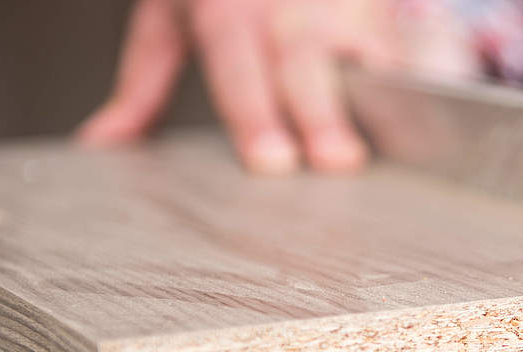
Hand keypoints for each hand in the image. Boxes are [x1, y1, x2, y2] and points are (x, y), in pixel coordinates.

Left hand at [77, 0, 480, 173]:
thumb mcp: (172, 17)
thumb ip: (145, 82)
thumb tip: (104, 145)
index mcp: (227, 7)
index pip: (239, 62)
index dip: (256, 114)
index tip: (273, 163)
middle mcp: (286, 5)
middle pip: (306, 60)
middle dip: (322, 114)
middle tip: (337, 165)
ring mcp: (338, 8)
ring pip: (362, 57)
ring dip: (377, 108)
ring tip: (387, 154)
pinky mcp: (379, 18)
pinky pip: (398, 59)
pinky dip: (409, 97)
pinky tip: (418, 134)